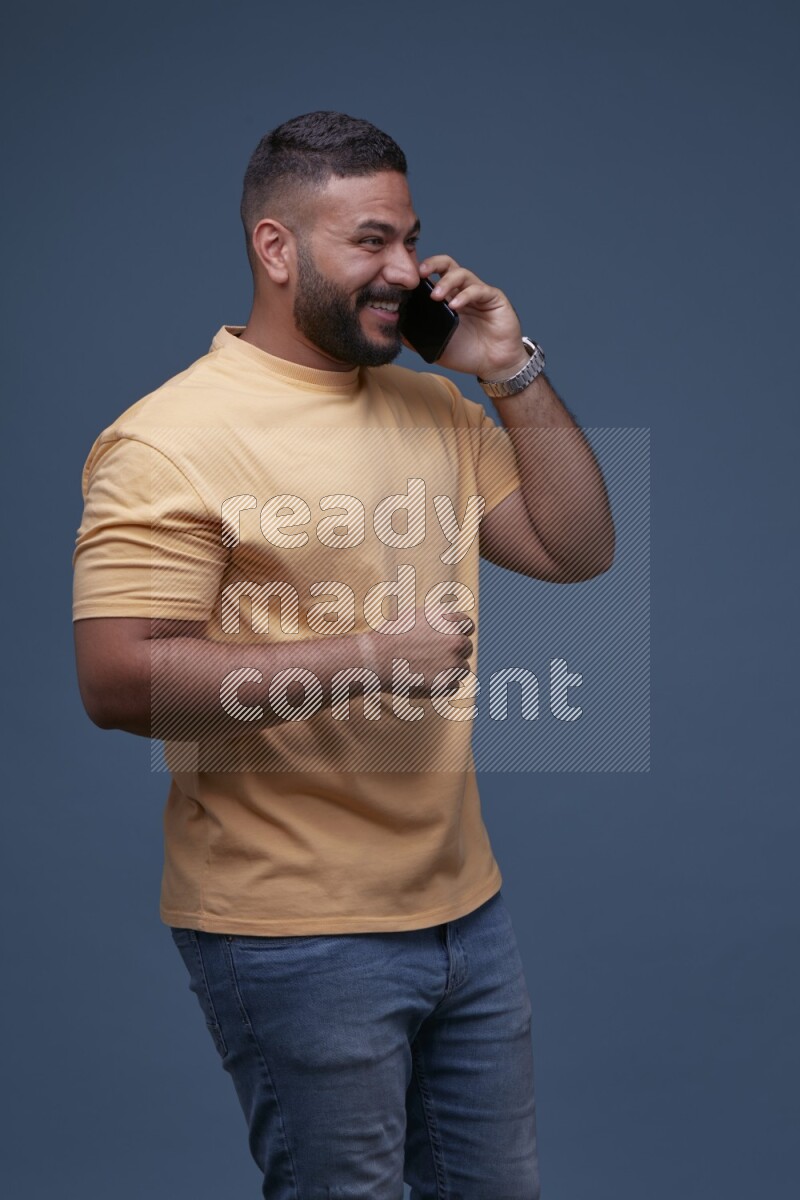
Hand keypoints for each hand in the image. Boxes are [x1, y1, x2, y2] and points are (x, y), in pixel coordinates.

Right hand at [362, 609, 473, 697]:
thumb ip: (437, 620)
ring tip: (423, 670)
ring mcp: (453, 662)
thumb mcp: (414, 617)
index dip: (458, 633)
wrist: (374, 659)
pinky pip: (453, 686)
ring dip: (449, 670)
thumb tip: (452, 624)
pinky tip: (422, 680)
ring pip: (462, 668)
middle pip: (466, 647)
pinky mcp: (447, 683)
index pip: (468, 625)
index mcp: (448, 620)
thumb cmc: (389, 637)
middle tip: (434, 658)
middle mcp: (455, 639)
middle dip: (454, 652)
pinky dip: (441, 686)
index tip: (449, 640)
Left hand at [417, 255, 529, 378]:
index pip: (434, 275)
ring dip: (447, 281)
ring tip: (435, 295)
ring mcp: (478, 294)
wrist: (494, 366)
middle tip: (421, 273)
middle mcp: (462, 291)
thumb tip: (396, 328)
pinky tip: (454, 305)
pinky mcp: (494, 299)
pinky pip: (478, 290)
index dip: (422, 272)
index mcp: (447, 299)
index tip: (407, 278)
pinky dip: (465, 295)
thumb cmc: (468, 354)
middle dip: (433, 264)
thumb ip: (416, 337)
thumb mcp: (436, 346)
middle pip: (448, 266)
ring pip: (462, 274)